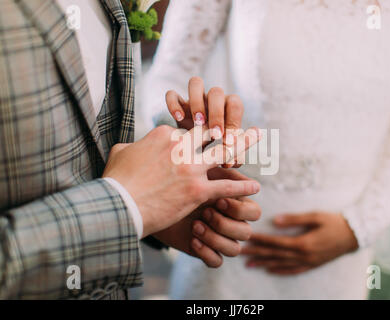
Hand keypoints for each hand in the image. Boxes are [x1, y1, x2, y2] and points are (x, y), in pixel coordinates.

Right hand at [102, 124, 260, 237]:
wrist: (119, 206)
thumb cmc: (116, 181)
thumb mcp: (120, 152)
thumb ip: (133, 144)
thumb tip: (134, 144)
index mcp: (164, 135)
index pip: (187, 131)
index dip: (195, 136)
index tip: (201, 141)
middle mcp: (181, 146)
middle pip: (210, 132)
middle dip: (226, 126)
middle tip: (239, 122)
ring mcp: (191, 168)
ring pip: (224, 152)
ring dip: (243, 144)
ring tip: (257, 136)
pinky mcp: (198, 190)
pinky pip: (226, 186)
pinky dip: (242, 186)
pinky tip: (254, 187)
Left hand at [153, 168, 261, 267]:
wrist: (150, 200)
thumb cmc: (179, 180)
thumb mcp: (199, 169)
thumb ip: (220, 165)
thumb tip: (235, 159)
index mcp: (235, 203)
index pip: (253, 211)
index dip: (238, 208)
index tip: (218, 200)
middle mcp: (231, 222)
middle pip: (247, 231)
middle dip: (227, 223)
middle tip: (206, 212)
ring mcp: (219, 237)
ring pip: (235, 249)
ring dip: (215, 237)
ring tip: (195, 224)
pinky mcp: (206, 251)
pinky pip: (217, 261)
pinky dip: (206, 252)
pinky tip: (192, 239)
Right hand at [165, 77, 243, 167]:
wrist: (189, 154)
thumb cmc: (213, 153)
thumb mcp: (224, 154)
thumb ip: (232, 154)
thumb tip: (237, 156)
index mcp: (228, 108)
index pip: (235, 106)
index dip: (233, 121)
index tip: (228, 142)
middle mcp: (212, 100)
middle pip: (217, 92)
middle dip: (217, 113)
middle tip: (215, 134)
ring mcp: (193, 100)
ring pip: (196, 84)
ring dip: (197, 102)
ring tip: (198, 123)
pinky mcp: (177, 105)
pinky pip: (173, 95)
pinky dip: (174, 104)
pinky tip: (178, 119)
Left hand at [241, 212, 358, 274]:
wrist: (355, 235)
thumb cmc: (334, 222)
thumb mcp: (315, 216)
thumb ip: (294, 219)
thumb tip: (274, 220)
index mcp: (303, 243)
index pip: (275, 242)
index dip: (260, 240)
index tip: (247, 237)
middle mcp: (303, 255)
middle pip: (274, 255)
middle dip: (256, 253)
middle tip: (239, 252)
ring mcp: (308, 262)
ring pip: (281, 264)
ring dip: (264, 264)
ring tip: (248, 264)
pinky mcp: (312, 265)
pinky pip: (293, 270)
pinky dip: (280, 271)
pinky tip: (270, 270)